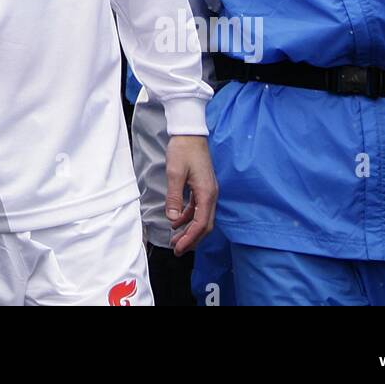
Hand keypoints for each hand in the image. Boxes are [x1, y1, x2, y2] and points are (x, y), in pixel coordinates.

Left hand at [164, 134, 216, 255]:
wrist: (190, 133)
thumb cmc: (183, 150)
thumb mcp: (175, 174)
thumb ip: (174, 198)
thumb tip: (173, 219)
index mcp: (207, 193)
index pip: (201, 224)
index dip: (190, 239)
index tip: (178, 248)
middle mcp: (211, 195)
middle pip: (204, 225)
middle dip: (191, 240)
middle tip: (177, 250)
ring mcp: (208, 191)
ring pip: (201, 218)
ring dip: (189, 230)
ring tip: (175, 239)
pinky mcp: (203, 187)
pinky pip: (198, 208)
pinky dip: (189, 218)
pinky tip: (178, 222)